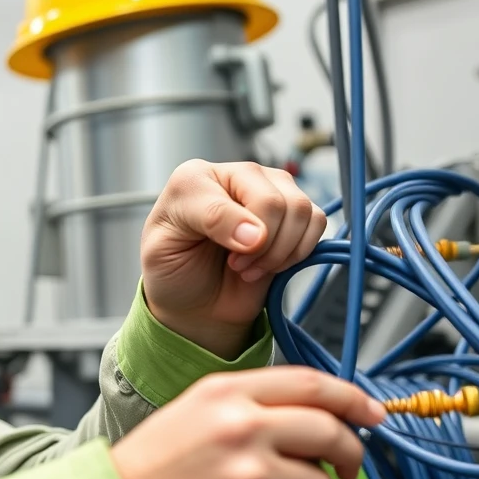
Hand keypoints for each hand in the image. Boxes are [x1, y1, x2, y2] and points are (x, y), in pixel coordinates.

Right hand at [110, 367, 383, 478]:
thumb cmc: (150, 467)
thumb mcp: (194, 411)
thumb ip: (252, 405)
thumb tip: (319, 419)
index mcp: (226, 394)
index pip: (312, 385)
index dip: (353, 399)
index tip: (372, 412)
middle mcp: (242, 429)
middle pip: (331, 433)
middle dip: (351, 455)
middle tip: (348, 468)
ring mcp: (250, 477)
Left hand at [140, 160, 326, 357]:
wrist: (191, 301)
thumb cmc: (172, 269)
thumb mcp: (162, 248)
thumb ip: (210, 224)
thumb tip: (258, 232)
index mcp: (197, 177)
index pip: (236, 194)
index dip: (241, 232)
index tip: (232, 260)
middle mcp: (236, 177)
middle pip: (277, 202)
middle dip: (263, 247)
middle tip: (238, 266)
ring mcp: (267, 192)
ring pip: (301, 210)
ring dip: (281, 252)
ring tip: (251, 267)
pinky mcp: (290, 215)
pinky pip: (316, 222)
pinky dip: (299, 252)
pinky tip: (271, 264)